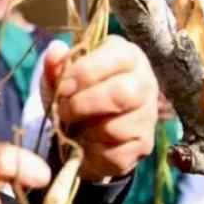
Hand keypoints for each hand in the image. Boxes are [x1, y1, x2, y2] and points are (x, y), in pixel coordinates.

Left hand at [41, 36, 158, 180]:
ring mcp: (148, 115)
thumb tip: (55, 51)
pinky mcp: (144, 144)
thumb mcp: (62, 77)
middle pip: (122, 93)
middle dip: (85, 104)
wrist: (86, 132)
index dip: (85, 73)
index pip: (116, 56)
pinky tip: (87, 143)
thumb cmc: (77, 94)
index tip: (63, 88)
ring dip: (87, 131)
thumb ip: (56, 64)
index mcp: (127, 56)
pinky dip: (94, 151)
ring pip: (117, 127)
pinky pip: (117, 153)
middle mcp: (145, 82)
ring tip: (75, 128)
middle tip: (65, 111)